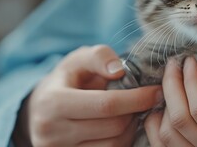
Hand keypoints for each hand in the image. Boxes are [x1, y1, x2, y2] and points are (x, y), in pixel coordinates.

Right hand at [13, 45, 162, 146]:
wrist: (40, 109)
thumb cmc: (67, 79)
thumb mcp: (78, 59)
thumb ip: (99, 56)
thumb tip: (119, 71)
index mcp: (53, 102)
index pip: (107, 105)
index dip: (137, 98)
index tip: (156, 92)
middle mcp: (51, 132)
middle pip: (113, 127)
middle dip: (136, 112)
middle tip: (145, 101)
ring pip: (114, 144)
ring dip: (131, 128)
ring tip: (132, 112)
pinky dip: (121, 141)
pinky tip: (122, 127)